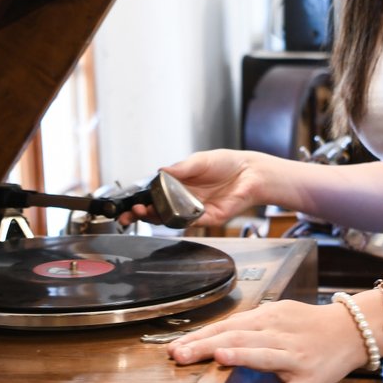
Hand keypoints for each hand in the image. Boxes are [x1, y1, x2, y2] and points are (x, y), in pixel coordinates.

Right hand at [122, 149, 264, 227]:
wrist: (251, 172)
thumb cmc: (227, 163)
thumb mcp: (199, 160)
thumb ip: (180, 168)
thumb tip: (160, 171)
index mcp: (179, 184)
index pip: (155, 195)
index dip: (142, 201)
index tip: (132, 203)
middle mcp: (185, 199)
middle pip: (159, 211)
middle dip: (143, 214)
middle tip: (134, 212)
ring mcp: (195, 210)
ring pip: (171, 219)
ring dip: (157, 218)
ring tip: (147, 212)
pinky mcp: (208, 218)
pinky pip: (191, 222)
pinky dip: (181, 219)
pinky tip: (172, 214)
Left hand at [168, 299, 371, 382]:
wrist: (352, 331)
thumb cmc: (309, 324)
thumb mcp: (280, 314)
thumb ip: (250, 324)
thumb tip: (214, 334)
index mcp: (270, 318)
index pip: (229, 326)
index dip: (202, 336)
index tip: (176, 347)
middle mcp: (280, 336)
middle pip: (240, 338)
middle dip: (208, 345)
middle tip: (180, 355)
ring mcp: (294, 359)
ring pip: (264, 356)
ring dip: (240, 357)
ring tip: (217, 360)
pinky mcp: (307, 382)